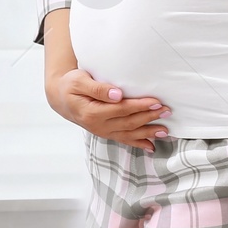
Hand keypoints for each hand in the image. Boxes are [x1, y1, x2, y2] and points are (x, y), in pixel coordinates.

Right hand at [46, 67, 171, 149]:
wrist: (61, 99)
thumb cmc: (71, 86)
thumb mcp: (79, 81)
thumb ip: (97, 88)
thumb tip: (116, 94)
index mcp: (92, 112)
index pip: (121, 109)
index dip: (139, 106)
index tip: (156, 101)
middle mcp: (98, 125)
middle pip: (128, 122)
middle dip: (149, 117)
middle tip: (166, 110)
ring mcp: (103, 131)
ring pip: (129, 134)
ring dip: (148, 133)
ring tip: (165, 130)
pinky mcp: (106, 133)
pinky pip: (124, 140)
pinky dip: (138, 144)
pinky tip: (151, 146)